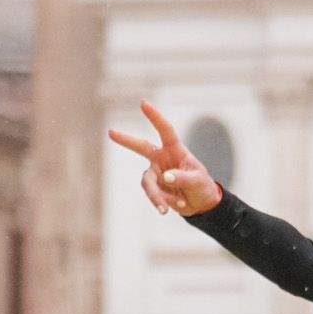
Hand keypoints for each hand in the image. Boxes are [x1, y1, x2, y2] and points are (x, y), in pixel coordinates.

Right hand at [103, 103, 222, 217]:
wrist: (200, 205)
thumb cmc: (202, 186)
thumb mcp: (197, 181)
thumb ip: (183, 177)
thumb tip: (166, 176)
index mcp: (175, 150)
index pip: (165, 130)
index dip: (155, 117)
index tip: (143, 103)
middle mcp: (162, 159)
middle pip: (141, 147)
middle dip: (126, 140)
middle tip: (111, 132)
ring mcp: (156, 173)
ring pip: (147, 182)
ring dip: (155, 196)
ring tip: (164, 208)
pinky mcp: (154, 188)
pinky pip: (153, 195)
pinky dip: (161, 203)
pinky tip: (169, 209)